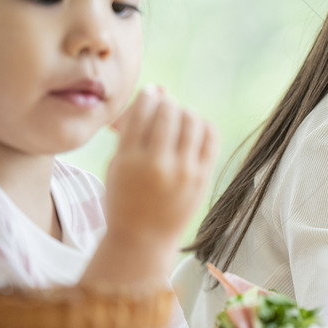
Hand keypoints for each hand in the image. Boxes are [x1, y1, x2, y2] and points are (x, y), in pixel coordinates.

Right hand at [104, 85, 217, 253]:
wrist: (144, 238)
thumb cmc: (125, 196)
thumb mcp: (117, 164)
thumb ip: (133, 128)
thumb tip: (158, 88)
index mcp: (129, 159)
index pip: (144, 111)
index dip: (149, 96)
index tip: (150, 94)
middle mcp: (158, 164)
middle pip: (170, 112)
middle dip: (167, 103)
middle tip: (165, 108)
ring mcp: (184, 171)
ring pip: (192, 120)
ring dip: (185, 112)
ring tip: (179, 119)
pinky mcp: (202, 177)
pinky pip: (210, 137)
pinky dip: (203, 126)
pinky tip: (195, 131)